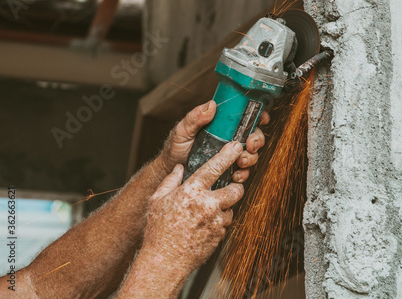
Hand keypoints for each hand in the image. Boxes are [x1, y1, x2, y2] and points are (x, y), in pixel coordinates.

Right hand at [143, 141, 244, 276]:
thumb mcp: (157, 200)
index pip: (215, 167)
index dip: (228, 154)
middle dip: (236, 186)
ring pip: (231, 208)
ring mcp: (216, 221)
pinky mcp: (219, 235)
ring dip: (224, 208)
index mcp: (192, 191)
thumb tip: (179, 169)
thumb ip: (170, 181)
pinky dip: (218, 223)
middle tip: (229, 187)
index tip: (236, 147)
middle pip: (236, 189)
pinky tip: (203, 226)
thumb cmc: (158, 231)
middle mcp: (207, 204)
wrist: (164, 261)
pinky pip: (225, 224)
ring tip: (207, 212)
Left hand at [157, 100, 268, 179]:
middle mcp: (229, 139)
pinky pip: (243, 172)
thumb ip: (194, 117)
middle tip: (250, 145)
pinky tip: (236, 175)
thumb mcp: (183, 130)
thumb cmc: (176, 148)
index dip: (257, 116)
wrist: (171, 171)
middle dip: (257, 140)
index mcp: (222, 125)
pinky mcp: (228, 171)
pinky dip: (243, 174)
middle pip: (254, 136)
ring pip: (252, 154)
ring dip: (251, 158)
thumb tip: (211, 105)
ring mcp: (230, 156)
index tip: (262, 119)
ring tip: (241, 162)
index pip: (244, 117)